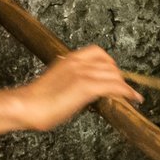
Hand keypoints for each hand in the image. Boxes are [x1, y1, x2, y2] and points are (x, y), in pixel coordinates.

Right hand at [10, 46, 141, 131]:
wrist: (26, 106)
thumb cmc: (36, 100)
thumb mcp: (56, 82)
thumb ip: (70, 81)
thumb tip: (82, 91)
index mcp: (69, 59)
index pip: (97, 52)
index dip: (110, 64)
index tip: (114, 75)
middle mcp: (77, 62)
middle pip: (109, 64)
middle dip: (119, 77)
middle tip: (124, 90)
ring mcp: (82, 73)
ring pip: (114, 75)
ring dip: (125, 86)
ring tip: (131, 96)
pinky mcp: (86, 86)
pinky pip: (114, 86)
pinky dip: (127, 92)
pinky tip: (133, 98)